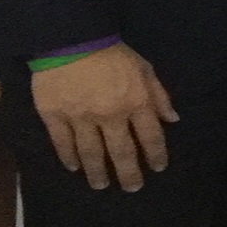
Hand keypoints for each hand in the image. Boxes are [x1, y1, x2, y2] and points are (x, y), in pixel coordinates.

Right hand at [29, 43, 177, 189]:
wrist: (72, 38)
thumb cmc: (113, 52)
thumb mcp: (144, 68)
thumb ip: (159, 95)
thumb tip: (172, 120)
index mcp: (135, 102)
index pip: (150, 137)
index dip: (155, 155)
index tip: (157, 169)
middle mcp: (110, 115)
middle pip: (122, 152)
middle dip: (129, 173)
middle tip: (132, 188)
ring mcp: (80, 118)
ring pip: (91, 153)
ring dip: (97, 172)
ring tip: (101, 185)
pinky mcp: (54, 115)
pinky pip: (62, 143)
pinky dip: (68, 157)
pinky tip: (74, 167)